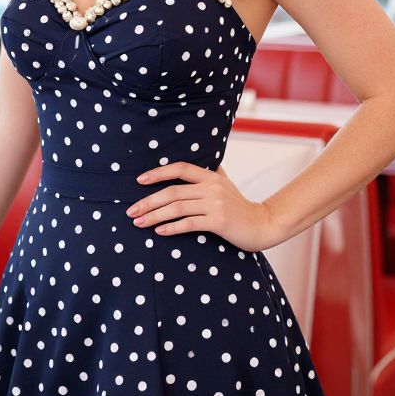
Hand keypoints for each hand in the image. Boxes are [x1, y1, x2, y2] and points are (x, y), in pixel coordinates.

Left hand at [125, 162, 280, 252]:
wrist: (263, 224)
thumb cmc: (240, 206)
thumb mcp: (225, 184)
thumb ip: (210, 174)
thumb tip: (196, 164)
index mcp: (210, 176)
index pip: (180, 168)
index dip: (158, 173)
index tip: (140, 180)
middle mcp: (211, 187)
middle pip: (172, 191)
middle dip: (148, 201)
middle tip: (131, 210)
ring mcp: (215, 204)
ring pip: (177, 207)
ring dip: (154, 215)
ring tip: (139, 222)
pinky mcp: (219, 221)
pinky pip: (189, 223)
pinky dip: (172, 227)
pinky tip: (159, 232)